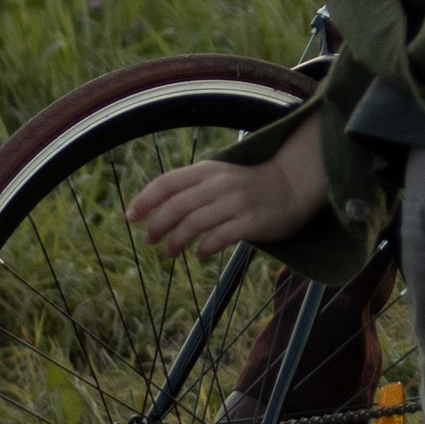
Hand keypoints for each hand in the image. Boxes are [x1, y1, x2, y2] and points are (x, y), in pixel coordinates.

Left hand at [129, 113, 328, 256]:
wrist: (293, 185)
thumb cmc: (250, 185)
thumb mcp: (220, 176)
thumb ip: (193, 187)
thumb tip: (157, 208)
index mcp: (208, 169)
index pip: (167, 182)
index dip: (145, 200)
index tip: (131, 217)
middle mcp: (220, 184)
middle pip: (177, 206)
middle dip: (157, 226)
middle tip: (151, 241)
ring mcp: (236, 203)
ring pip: (194, 224)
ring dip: (176, 242)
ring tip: (169, 253)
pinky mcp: (251, 222)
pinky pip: (218, 238)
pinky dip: (203, 249)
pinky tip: (200, 254)